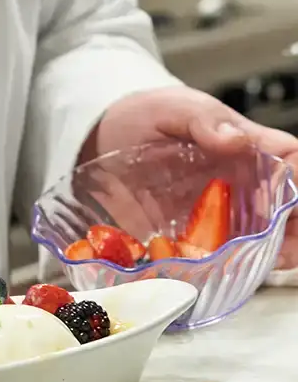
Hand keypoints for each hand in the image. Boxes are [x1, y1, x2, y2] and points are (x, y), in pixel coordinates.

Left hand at [83, 86, 297, 268]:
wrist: (102, 137)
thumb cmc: (144, 115)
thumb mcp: (170, 107)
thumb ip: (202, 119)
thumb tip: (236, 139)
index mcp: (244, 147)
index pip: (290, 161)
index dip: (296, 182)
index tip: (285, 202)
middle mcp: (241, 183)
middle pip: (288, 210)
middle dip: (291, 233)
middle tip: (278, 252)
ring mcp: (219, 212)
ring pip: (260, 240)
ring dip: (261, 257)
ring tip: (247, 266)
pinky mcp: (192, 235)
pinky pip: (215, 257)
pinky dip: (218, 269)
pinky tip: (209, 273)